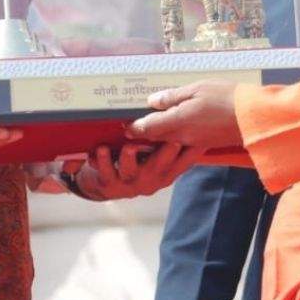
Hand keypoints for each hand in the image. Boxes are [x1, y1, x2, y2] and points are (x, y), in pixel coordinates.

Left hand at [65, 142, 203, 200]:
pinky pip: (105, 173)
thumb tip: (182, 114)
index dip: (192, 151)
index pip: (183, 162)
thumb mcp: (154, 157)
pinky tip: (101, 149)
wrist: (105, 185)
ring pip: (131, 172)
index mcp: (165, 173)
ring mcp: (130, 183)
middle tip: (171, 140)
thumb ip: (167, 143)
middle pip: (160, 167)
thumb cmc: (134, 164)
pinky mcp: (109, 184)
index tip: (198, 137)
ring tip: (129, 148)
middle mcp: (150, 180)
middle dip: (166, 154)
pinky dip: (102, 161)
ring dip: (129, 159)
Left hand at [125, 80, 242, 147]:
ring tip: (152, 126)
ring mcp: (195, 143)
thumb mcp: (197, 89)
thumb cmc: (226, 98)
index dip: (134, 127)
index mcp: (177, 122)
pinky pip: (183, 145)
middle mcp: (182, 137)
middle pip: (155, 138)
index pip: (147, 128)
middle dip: (143, 133)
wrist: (255, 118)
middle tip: (134, 124)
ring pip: (168, 143)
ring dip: (158, 137)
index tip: (126, 123)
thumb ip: (173, 97)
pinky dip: (174, 140)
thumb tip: (152, 102)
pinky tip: (175, 131)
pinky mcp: (205, 145)